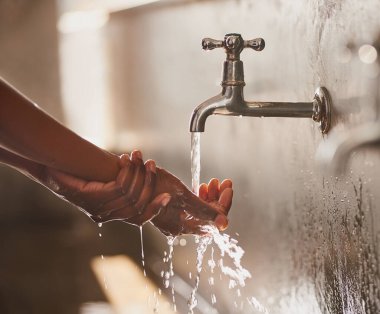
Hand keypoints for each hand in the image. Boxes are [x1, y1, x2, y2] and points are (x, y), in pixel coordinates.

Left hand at [40, 151, 170, 223]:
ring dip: (138, 173)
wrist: (51, 170)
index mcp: (109, 213)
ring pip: (131, 194)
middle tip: (153, 164)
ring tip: (138, 156)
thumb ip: (120, 184)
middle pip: (138, 204)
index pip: (138, 219)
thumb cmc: (75, 175)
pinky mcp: (93, 197)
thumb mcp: (102, 181)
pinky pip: (119, 187)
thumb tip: (141, 175)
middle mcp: (105, 214)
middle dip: (149, 183)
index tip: (168, 196)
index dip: (154, 209)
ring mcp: (98, 207)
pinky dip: (127, 172)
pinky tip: (126, 160)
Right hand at [151, 169, 232, 235]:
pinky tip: (201, 187)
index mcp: (184, 226)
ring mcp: (175, 218)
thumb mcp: (183, 197)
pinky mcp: (171, 211)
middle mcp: (180, 225)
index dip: (224, 203)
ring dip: (209, 196)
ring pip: (200, 210)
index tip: (228, 187)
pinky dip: (198, 196)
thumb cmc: (153, 188)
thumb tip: (224, 224)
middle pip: (207, 215)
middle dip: (217, 197)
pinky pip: (191, 207)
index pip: (213, 219)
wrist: (129, 182)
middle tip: (223, 182)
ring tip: (212, 183)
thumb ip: (204, 210)